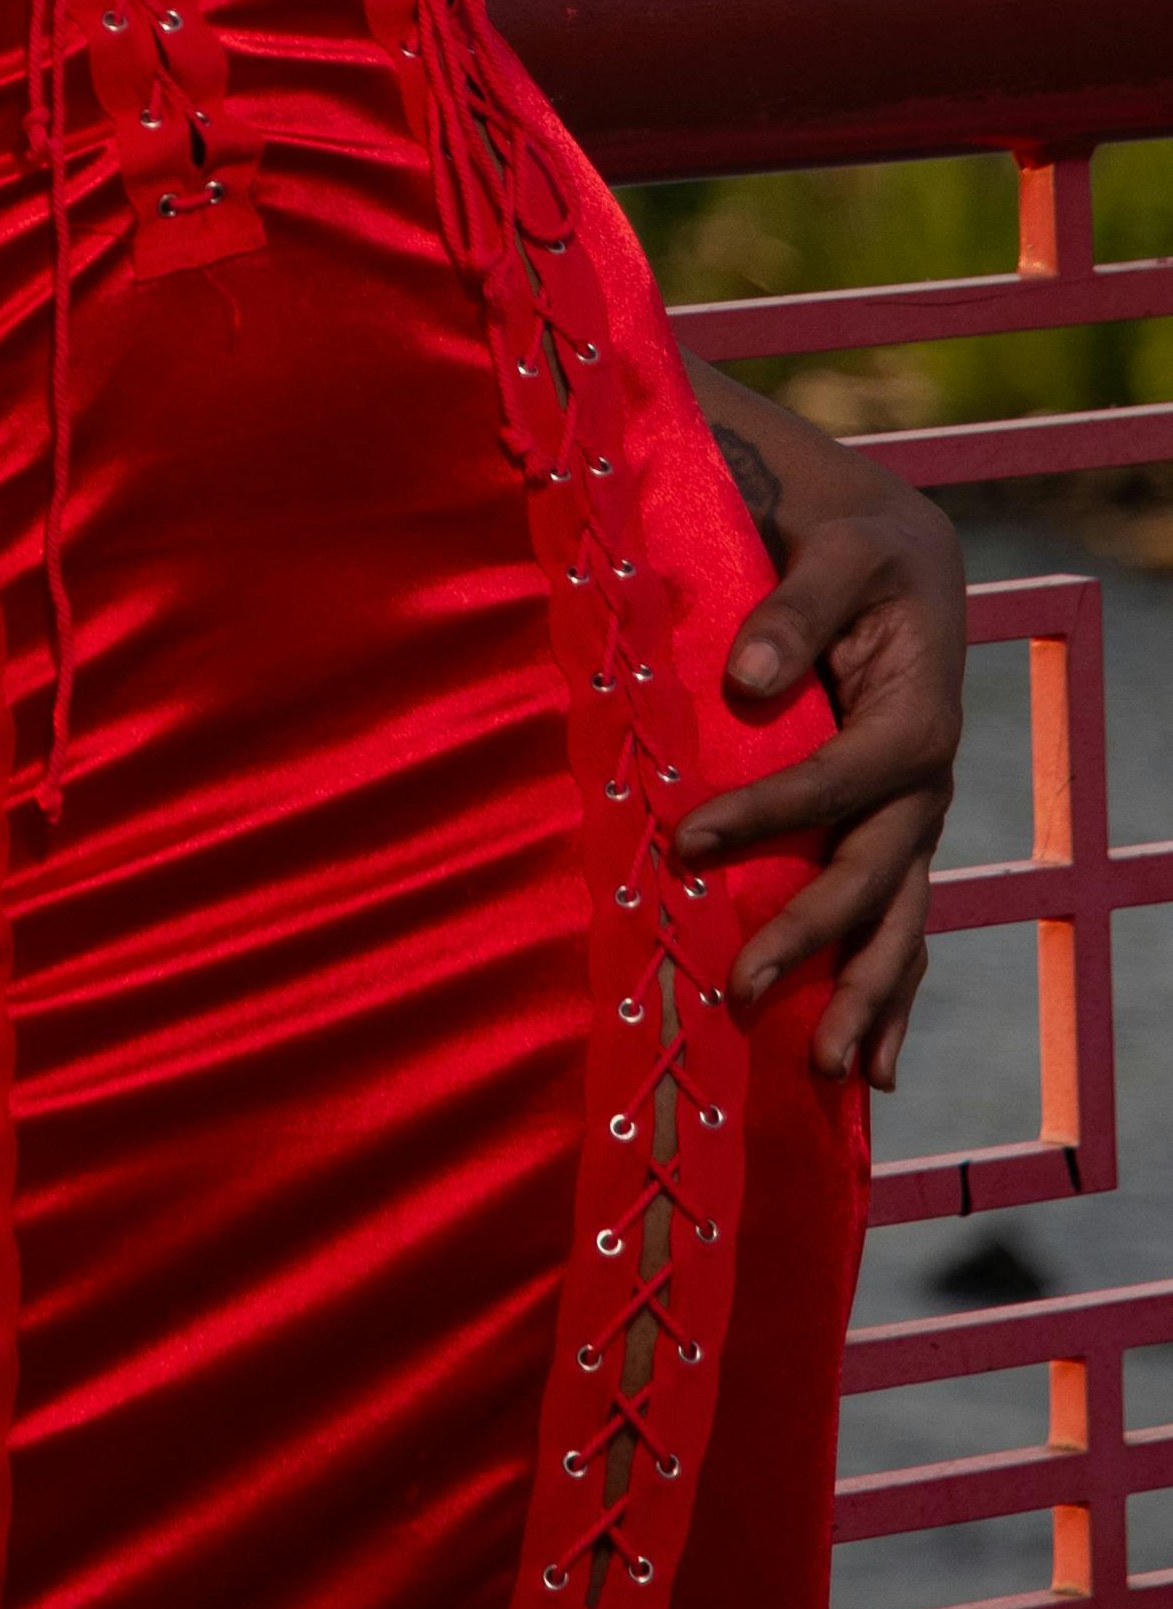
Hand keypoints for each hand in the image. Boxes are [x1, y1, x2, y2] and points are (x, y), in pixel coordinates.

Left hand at [670, 384, 964, 1092]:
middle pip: (877, 872)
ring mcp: (911, 816)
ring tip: (829, 1071)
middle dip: (814, 935)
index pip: (843, 779)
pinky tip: (866, 1071)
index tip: (686, 841)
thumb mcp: (832, 548)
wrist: (883, 543)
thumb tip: (750, 682)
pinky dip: (887, 995)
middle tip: (742, 990)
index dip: (771, 813)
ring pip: (899, 919)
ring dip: (866, 996)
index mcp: (916, 713)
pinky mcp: (888, 831)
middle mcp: (923, 780)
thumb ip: (794, 609)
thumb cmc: (846, 538)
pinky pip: (896, 922)